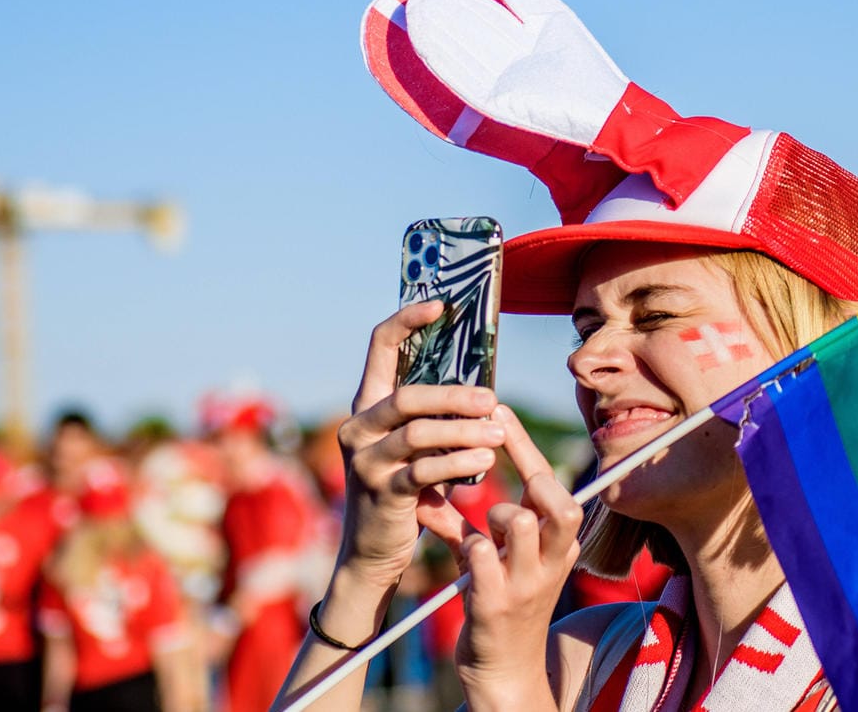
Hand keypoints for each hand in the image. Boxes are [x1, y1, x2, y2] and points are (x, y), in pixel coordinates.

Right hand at [334, 302, 505, 586]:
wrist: (374, 551)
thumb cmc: (407, 489)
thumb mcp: (417, 447)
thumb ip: (434, 417)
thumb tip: (483, 389)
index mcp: (368, 405)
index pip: (379, 346)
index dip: (407, 320)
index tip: (441, 305)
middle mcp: (358, 426)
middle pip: (408, 395)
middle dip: (454, 396)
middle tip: (492, 400)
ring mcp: (365, 460)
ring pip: (418, 433)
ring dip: (464, 431)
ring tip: (498, 433)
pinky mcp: (381, 491)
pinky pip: (423, 470)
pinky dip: (458, 463)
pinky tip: (484, 462)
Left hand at [455, 404, 583, 706]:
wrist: (505, 671)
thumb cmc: (505, 603)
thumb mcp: (506, 559)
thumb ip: (485, 522)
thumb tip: (452, 481)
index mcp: (559, 544)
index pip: (551, 482)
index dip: (523, 443)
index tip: (497, 408)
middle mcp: (551, 560)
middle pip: (557, 500)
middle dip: (526, 473)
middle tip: (493, 458)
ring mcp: (526, 582)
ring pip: (521, 522)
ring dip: (495, 515)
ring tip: (484, 527)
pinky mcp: (496, 604)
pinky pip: (482, 557)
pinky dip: (468, 547)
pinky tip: (462, 554)